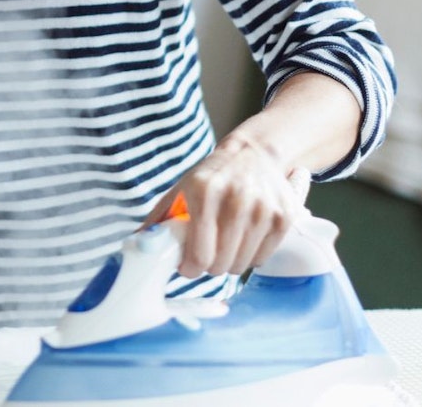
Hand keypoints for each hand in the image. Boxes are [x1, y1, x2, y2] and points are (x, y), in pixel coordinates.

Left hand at [143, 141, 311, 278]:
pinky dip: (250, 256)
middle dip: (209, 266)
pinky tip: (243, 240)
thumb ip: (160, 218)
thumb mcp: (182, 189)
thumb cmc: (213, 176)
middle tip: (206, 256)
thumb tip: (137, 243)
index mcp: (205, 192)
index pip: (200, 254)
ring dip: (229, 263)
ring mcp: (263, 209)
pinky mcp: (284, 216)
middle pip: (220, 264)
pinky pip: (262, 258)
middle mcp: (237, 199)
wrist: (255, 154)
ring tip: (224, 246)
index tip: (187, 268)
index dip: (190, 268)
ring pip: (241, 265)